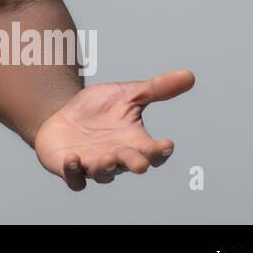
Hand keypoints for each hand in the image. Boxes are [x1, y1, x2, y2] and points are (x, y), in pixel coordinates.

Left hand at [35, 69, 194, 190]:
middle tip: (140, 164)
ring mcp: (93, 164)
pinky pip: (74, 177)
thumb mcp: (127, 93)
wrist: (62, 114)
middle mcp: (116, 156)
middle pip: (130, 165)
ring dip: (106, 168)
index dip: (160, 151)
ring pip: (103, 174)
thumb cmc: (98, 109)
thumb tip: (190, 75)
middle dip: (135, 164)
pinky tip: (73, 158)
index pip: (152, 152)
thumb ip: (157, 88)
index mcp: (133, 141)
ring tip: (108, 159)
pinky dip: (73, 171)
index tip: (167, 144)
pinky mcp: (70, 168)